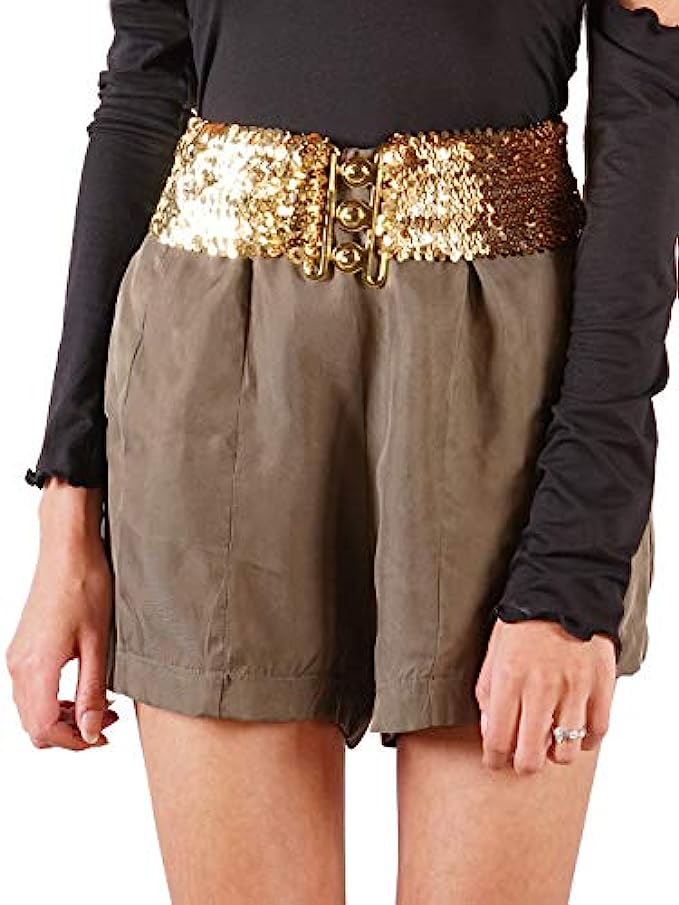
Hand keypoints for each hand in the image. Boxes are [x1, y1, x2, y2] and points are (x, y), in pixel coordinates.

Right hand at [6, 478, 118, 749]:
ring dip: (64, 716)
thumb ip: (92, 692)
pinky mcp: (23, 647)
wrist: (68, 549)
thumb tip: (92, 733)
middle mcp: (18, 666)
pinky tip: (83, 686)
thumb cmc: (85, 585)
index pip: (45, 729)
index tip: (104, 736)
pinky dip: (54, 698)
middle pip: (34, 725)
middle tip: (107, 722)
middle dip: (71, 732)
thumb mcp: (97, 644)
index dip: (76, 742)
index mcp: (36, 668)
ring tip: (101, 704)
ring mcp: (17, 656)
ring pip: (31, 709)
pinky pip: (31, 690)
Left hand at [475, 616, 616, 774]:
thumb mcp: (493, 652)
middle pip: (530, 758)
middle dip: (522, 764)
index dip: (494, 760)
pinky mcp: (601, 687)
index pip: (498, 741)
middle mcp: (541, 689)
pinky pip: (596, 734)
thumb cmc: (523, 622)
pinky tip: (574, 726)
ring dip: (555, 752)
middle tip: (522, 756)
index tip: (495, 761)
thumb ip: (487, 693)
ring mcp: (575, 690)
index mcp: (509, 679)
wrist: (563, 590)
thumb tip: (489, 732)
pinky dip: (585, 738)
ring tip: (550, 738)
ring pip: (565, 754)